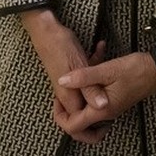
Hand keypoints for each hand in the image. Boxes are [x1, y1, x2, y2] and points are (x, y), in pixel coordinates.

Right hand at [20, 9, 107, 124]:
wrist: (46, 30)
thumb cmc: (61, 46)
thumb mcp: (80, 67)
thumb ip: (91, 89)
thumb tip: (103, 107)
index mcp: (69, 96)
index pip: (78, 123)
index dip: (92, 125)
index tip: (106, 118)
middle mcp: (66, 94)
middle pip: (81, 112)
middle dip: (97, 106)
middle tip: (109, 98)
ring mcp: (67, 85)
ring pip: (85, 95)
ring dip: (97, 83)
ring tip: (107, 68)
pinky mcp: (69, 76)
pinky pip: (84, 81)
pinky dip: (93, 69)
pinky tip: (100, 50)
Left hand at [54, 51, 155, 142]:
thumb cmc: (137, 70)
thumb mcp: (107, 70)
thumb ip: (84, 76)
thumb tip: (63, 81)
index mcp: (102, 110)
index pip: (73, 127)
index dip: (60, 115)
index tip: (57, 100)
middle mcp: (105, 113)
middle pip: (79, 129)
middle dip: (66, 117)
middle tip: (61, 101)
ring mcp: (110, 108)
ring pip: (86, 116)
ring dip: (77, 105)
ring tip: (71, 89)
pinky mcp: (112, 101)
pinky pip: (94, 105)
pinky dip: (87, 95)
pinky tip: (87, 78)